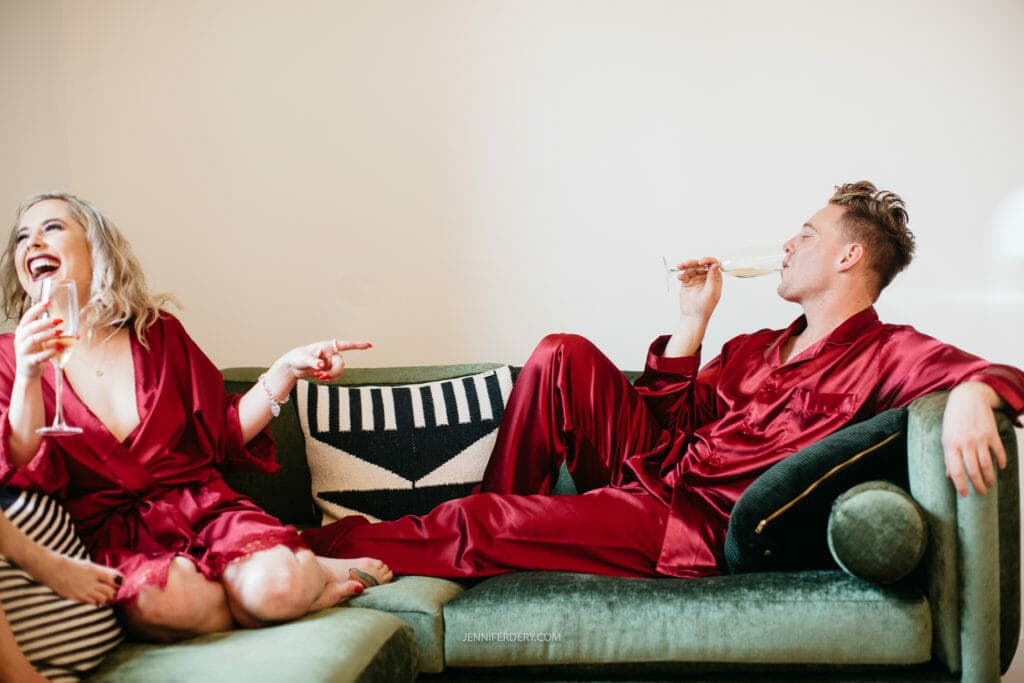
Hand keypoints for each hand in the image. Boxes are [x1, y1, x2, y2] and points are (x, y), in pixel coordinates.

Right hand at [12, 300, 62, 379]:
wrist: (28, 373)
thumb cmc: (36, 352)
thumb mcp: (40, 340)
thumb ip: (50, 331)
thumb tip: (73, 325)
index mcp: (22, 331)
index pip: (27, 317)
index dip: (37, 308)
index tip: (48, 301)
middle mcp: (20, 340)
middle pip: (30, 328)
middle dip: (44, 323)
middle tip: (59, 320)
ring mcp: (23, 351)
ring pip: (34, 340)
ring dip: (48, 335)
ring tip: (61, 332)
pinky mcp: (29, 362)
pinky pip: (40, 356)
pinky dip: (50, 351)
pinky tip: (60, 347)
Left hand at [277, 338, 372, 381]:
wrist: (292, 366)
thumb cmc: (297, 357)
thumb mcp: (304, 359)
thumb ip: (314, 362)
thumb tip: (322, 365)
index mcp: (328, 346)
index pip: (346, 345)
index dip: (358, 345)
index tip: (370, 345)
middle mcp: (331, 354)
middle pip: (341, 364)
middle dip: (334, 372)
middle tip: (321, 377)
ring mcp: (330, 362)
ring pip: (339, 371)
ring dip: (330, 376)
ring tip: (317, 377)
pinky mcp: (328, 370)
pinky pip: (335, 376)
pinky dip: (329, 379)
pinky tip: (319, 377)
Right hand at [674, 257, 721, 321]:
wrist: (693, 316)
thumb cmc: (705, 307)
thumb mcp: (711, 292)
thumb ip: (712, 278)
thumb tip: (716, 265)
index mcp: (715, 278)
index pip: (713, 264)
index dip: (708, 260)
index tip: (701, 262)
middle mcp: (706, 277)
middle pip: (700, 264)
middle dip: (693, 262)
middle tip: (687, 264)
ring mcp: (696, 279)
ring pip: (691, 268)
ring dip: (686, 266)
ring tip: (680, 266)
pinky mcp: (687, 282)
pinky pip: (684, 275)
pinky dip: (681, 274)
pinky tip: (680, 277)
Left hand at [941, 382, 1005, 496]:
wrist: (968, 398)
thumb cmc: (953, 420)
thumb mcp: (946, 437)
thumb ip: (949, 457)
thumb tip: (949, 476)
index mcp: (950, 445)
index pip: (955, 471)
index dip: (961, 486)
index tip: (965, 495)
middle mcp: (964, 443)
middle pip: (973, 471)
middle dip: (978, 485)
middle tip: (981, 492)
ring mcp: (979, 438)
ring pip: (987, 465)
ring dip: (990, 477)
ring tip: (990, 484)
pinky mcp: (991, 433)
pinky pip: (998, 452)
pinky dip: (1002, 462)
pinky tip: (1002, 467)